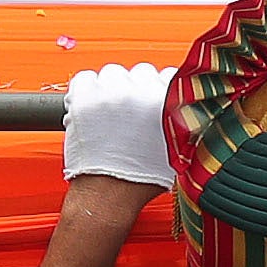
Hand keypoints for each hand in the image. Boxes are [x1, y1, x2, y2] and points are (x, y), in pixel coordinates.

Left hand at [60, 62, 176, 190]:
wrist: (107, 195)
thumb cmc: (139, 179)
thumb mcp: (177, 150)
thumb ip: (182, 123)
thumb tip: (182, 106)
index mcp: (166, 103)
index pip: (167, 76)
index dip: (158, 89)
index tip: (150, 99)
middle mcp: (139, 94)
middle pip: (140, 72)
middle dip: (135, 88)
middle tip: (129, 110)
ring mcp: (110, 94)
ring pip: (112, 73)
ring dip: (111, 88)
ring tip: (108, 111)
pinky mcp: (84, 99)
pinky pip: (84, 78)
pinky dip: (86, 89)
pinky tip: (91, 107)